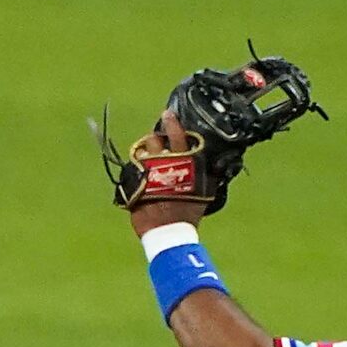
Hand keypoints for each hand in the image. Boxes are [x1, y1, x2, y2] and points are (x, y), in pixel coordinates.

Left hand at [125, 113, 213, 237]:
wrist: (169, 233)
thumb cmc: (188, 214)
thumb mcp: (204, 192)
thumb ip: (208, 175)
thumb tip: (215, 164)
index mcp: (185, 165)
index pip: (179, 138)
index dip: (173, 124)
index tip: (168, 114)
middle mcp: (165, 166)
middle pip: (155, 141)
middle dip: (155, 139)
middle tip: (156, 141)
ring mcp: (148, 174)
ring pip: (142, 153)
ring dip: (144, 152)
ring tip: (148, 157)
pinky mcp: (135, 184)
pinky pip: (131, 169)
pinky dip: (135, 169)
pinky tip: (139, 172)